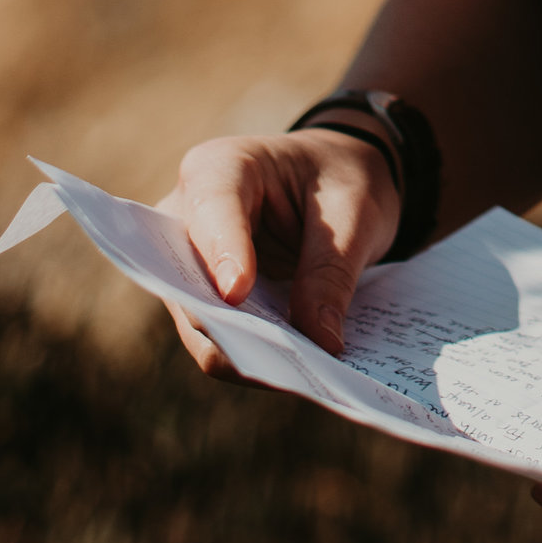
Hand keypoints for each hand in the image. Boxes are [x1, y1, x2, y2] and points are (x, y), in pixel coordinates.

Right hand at [160, 129, 400, 379]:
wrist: (338, 179)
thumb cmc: (341, 178)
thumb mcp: (355, 210)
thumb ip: (332, 270)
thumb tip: (320, 342)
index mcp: (220, 168)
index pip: (210, 213)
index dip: (221, 255)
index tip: (237, 294)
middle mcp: (186, 215)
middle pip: (189, 279)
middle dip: (229, 323)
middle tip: (279, 362)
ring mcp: (190, 262)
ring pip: (199, 322)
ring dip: (244, 351)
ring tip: (297, 374)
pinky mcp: (206, 300)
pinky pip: (219, 338)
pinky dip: (253, 356)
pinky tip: (293, 369)